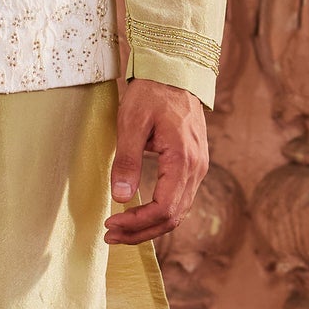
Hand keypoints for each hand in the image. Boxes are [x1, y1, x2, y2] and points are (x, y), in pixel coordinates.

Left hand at [106, 79, 206, 245]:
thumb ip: (127, 161)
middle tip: (110, 236)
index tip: (110, 224)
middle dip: (140, 232)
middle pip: (172, 218)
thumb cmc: (152, 93)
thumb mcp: (132, 123)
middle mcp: (197, 169)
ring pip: (178, 212)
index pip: (164, 209)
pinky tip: (139, 215)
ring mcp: (198, 169)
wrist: (175, 73)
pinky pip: (180, 200)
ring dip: (149, 226)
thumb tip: (121, 198)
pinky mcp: (193, 166)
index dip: (136, 223)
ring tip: (120, 230)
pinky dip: (159, 213)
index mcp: (183, 160)